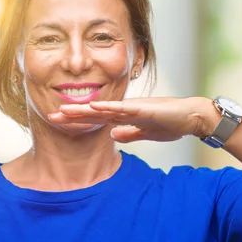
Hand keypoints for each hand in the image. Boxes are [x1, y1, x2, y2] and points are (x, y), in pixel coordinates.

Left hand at [47, 97, 218, 142]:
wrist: (191, 118)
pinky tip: (93, 106)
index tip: (59, 121)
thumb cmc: (172, 123)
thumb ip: (129, 133)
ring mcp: (133, 107)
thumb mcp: (146, 133)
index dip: (78, 119)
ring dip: (83, 109)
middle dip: (73, 114)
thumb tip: (112, 136)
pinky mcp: (143, 108)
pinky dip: (107, 107)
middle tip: (51, 115)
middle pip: (94, 111)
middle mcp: (125, 109)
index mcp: (125, 116)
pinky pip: (121, 108)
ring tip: (64, 110)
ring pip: (103, 108)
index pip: (97, 118)